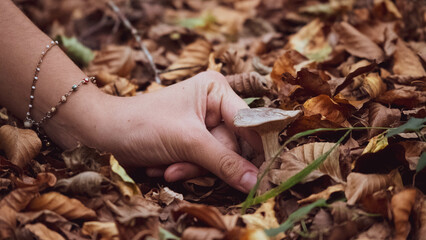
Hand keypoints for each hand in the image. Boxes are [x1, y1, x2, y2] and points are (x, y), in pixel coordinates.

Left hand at [89, 71, 259, 192]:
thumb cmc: (144, 125)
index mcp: (217, 91)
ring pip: (217, 158)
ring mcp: (204, 124)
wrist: (107, 133)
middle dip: (205, 162)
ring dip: (191, 168)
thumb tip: (255, 182)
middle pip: (232, 145)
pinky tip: (165, 166)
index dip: (254, 149)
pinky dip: (185, 168)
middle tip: (180, 166)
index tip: (258, 175)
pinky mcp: (194, 140)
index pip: (248, 122)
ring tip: (168, 166)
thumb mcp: (187, 142)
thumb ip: (224, 162)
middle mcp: (215, 104)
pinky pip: (204, 162)